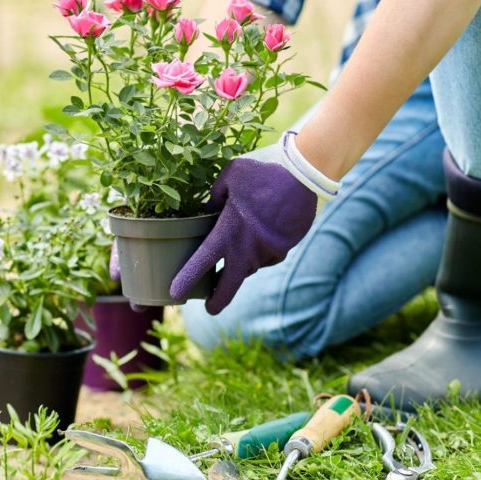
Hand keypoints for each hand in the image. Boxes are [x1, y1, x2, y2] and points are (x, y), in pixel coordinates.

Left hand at [170, 132, 340, 314]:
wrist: (305, 174)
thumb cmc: (262, 171)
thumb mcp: (229, 178)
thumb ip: (215, 199)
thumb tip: (209, 210)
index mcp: (228, 231)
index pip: (201, 262)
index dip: (186, 280)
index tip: (175, 292)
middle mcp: (247, 249)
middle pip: (229, 286)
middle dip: (217, 301)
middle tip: (210, 307)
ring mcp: (267, 253)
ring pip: (248, 268)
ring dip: (239, 266)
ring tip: (234, 256)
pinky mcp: (284, 250)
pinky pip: (266, 257)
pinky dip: (258, 251)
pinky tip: (259, 236)